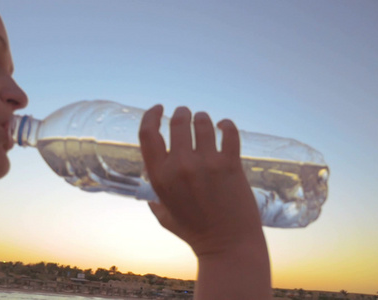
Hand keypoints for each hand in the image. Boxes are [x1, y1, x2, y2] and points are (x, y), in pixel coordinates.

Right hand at [138, 105, 264, 255]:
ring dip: (202, 118)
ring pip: (202, 122)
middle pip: (177, 122)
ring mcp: (206, 164)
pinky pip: (229, 132)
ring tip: (204, 120)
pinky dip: (226, 125)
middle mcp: (180, 166)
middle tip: (186, 113)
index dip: (151, 115)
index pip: (147, 133)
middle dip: (181, 113)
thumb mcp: (163, 215)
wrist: (228, 245)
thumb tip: (149, 180)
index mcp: (160, 177)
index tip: (159, 108)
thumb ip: (154, 196)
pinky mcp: (230, 165)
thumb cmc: (194, 232)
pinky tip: (224, 126)